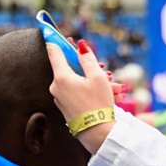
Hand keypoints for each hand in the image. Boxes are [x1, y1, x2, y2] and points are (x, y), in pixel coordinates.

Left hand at [46, 39, 115, 153]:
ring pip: (78, 83)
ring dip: (96, 83)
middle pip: (71, 68)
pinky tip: (110, 97)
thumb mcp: (97, 78)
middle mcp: (56, 87)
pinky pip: (78, 94)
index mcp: (61, 77)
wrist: (98, 135)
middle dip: (90, 68)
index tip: (50, 30)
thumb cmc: (98, 105)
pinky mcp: (66, 108)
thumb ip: (87, 59)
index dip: (55, 40)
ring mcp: (60, 99)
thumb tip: (80, 46)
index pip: (54, 51)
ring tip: (115, 90)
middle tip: (106, 72)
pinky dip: (92, 93)